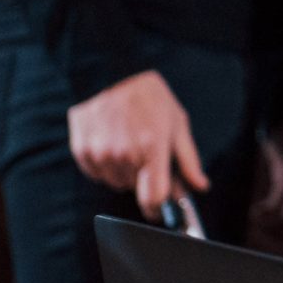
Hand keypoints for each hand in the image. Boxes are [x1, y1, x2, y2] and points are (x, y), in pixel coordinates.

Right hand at [66, 69, 206, 214]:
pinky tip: (110, 141)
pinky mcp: (82, 150)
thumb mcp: (176, 123)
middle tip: (145, 152)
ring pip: (116, 182)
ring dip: (124, 171)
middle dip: (143, 178)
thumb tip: (200, 186)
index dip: (158, 210)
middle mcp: (124, 155)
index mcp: (152, 149)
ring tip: (127, 141)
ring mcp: (101, 153)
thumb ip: (188, 160)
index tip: (160, 211)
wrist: (108, 71)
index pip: (155, 199)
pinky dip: (105, 164)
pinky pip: (97, 173)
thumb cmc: (148, 96)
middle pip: (135, 189)